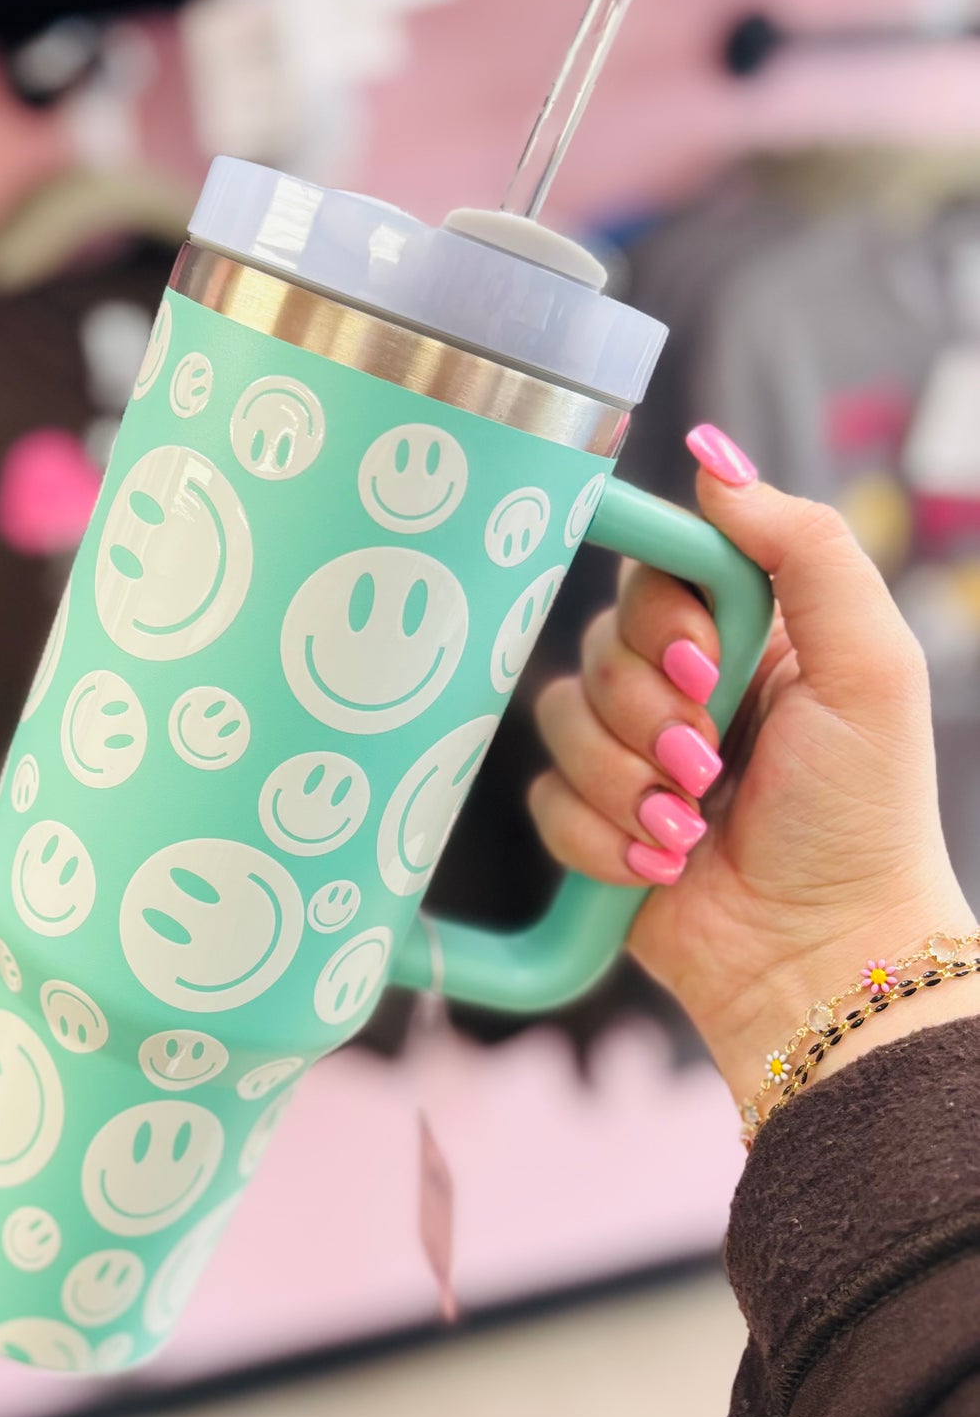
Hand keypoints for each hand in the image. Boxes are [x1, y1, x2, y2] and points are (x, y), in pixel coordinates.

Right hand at [528, 424, 975, 1100]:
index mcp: (744, 633)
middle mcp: (681, 683)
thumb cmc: (865, 816)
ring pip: (560, 720)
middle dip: (649, 714)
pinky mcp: (591, 821)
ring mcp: (630, 754)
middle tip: (711, 764)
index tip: (706, 662)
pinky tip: (659, 867)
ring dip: (627, 784)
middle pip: (596, 642)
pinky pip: (545, 799)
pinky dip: (600, 837)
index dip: (661, 615)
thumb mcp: (871, 668)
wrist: (823, 959)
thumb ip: (806, 550)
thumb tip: (714, 457)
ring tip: (691, 830)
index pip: (655, 572)